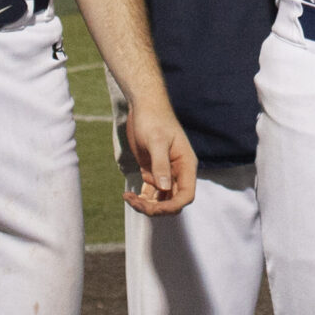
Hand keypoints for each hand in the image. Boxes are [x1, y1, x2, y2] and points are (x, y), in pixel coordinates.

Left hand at [120, 100, 197, 216]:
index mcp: (186, 164)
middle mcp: (178, 172)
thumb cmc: (153, 119)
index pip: (186, 194)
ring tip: (128, 198)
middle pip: (172, 201)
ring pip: (161, 200)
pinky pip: (151, 192)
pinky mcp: (153, 172)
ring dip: (146, 204)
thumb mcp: (156, 141)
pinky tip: (128, 196)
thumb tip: (164, 188)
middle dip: (155, 207)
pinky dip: (141, 198)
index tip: (154, 208)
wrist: (144, 106)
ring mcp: (165, 173)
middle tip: (135, 201)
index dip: (173, 206)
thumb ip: (161, 165)